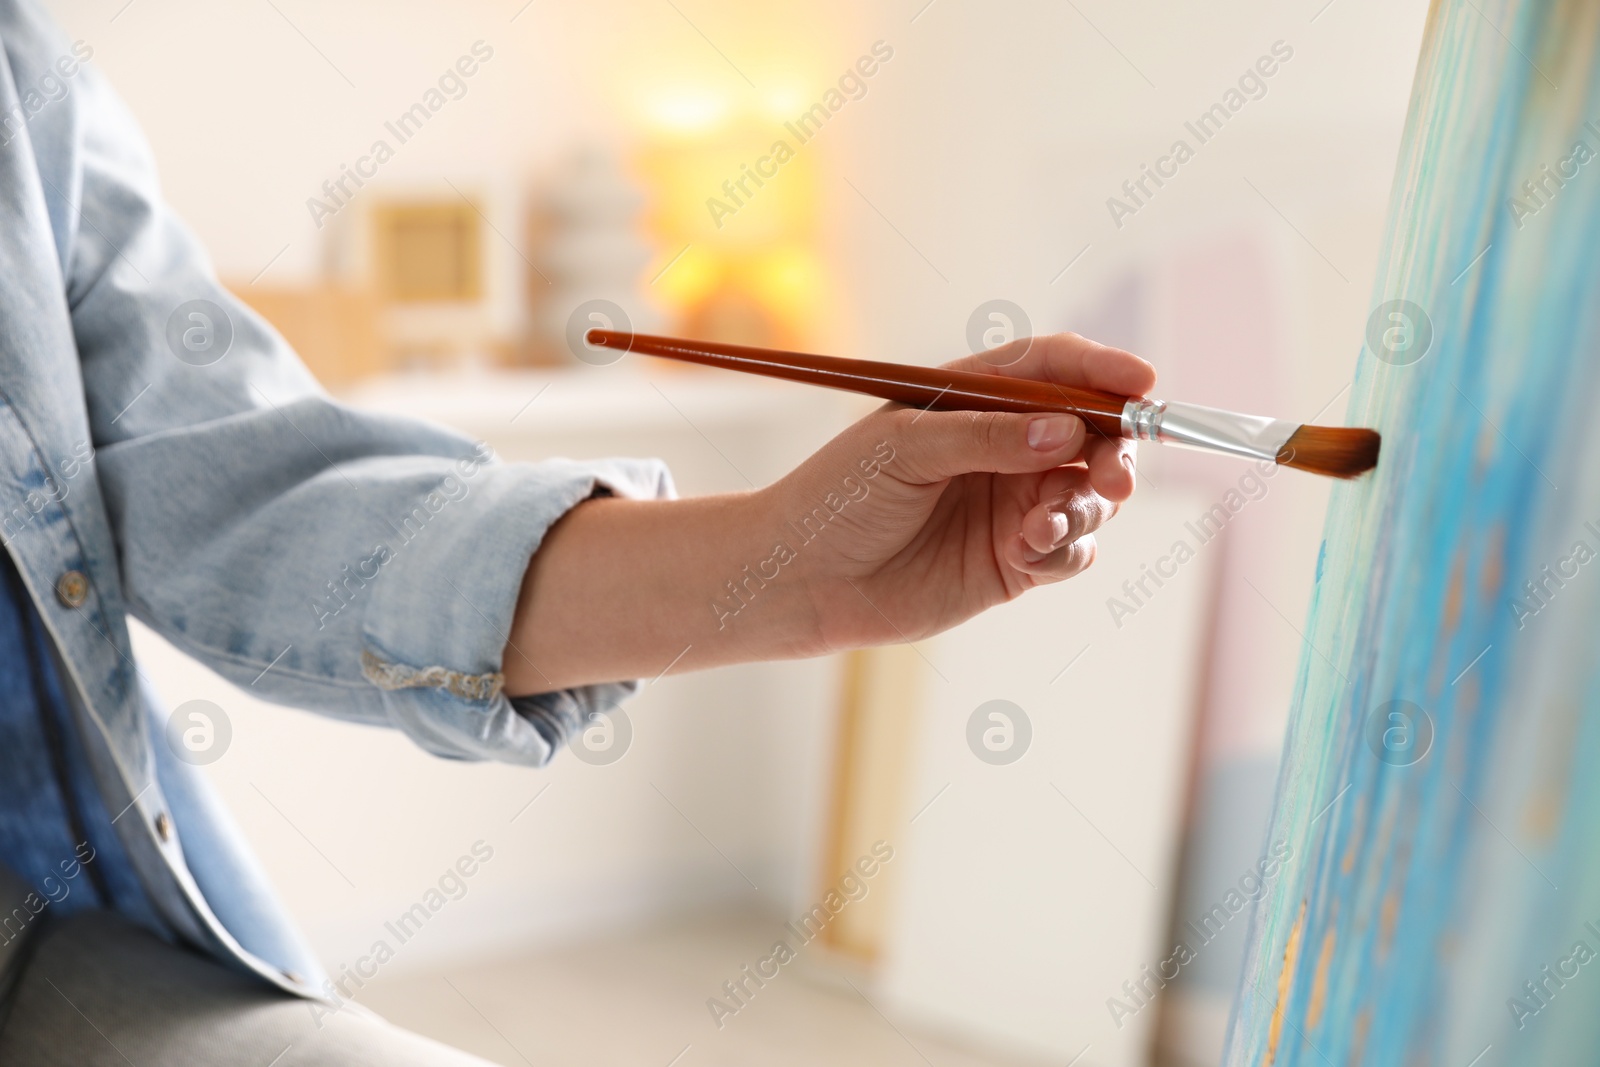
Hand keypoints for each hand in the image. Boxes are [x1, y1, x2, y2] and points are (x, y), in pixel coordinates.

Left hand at [764, 332, 1155, 653]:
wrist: (802, 581)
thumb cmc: (838, 497)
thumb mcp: (903, 449)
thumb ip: (985, 438)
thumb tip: (1068, 430)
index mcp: (976, 398)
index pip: (1056, 368)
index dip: (1103, 370)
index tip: (1141, 382)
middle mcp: (1006, 446)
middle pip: (1094, 432)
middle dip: (1117, 449)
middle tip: (1113, 476)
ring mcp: (1014, 504)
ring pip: (1091, 496)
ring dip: (1084, 508)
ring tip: (1039, 528)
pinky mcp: (1016, 560)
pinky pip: (1073, 551)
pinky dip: (1065, 550)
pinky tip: (1025, 554)